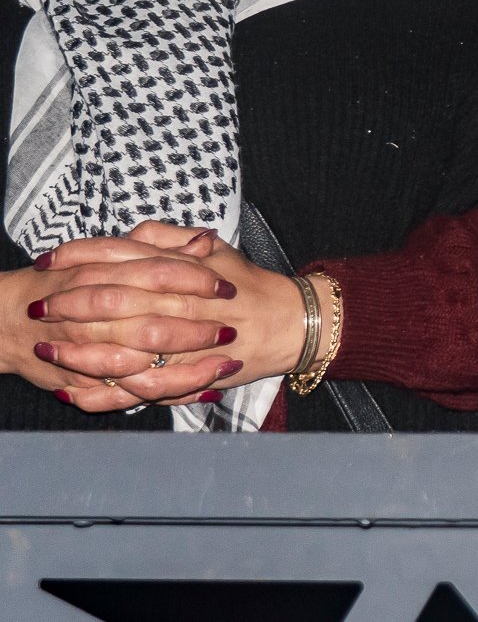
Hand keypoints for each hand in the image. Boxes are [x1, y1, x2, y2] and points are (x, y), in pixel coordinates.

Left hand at [21, 222, 310, 411]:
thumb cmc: (247, 285)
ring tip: (48, 350)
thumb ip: (168, 238)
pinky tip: (77, 391)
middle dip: (70, 305)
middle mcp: (180, 303)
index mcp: (182, 269)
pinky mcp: (188, 375)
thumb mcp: (214, 249)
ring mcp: (184, 343)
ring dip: (79, 350)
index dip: (78, 259)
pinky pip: (140, 387)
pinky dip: (106, 392)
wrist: (289, 323)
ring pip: (121, 347)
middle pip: (113, 301)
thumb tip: (128, 234)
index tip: (48, 263)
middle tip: (39, 308)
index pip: (120, 258)